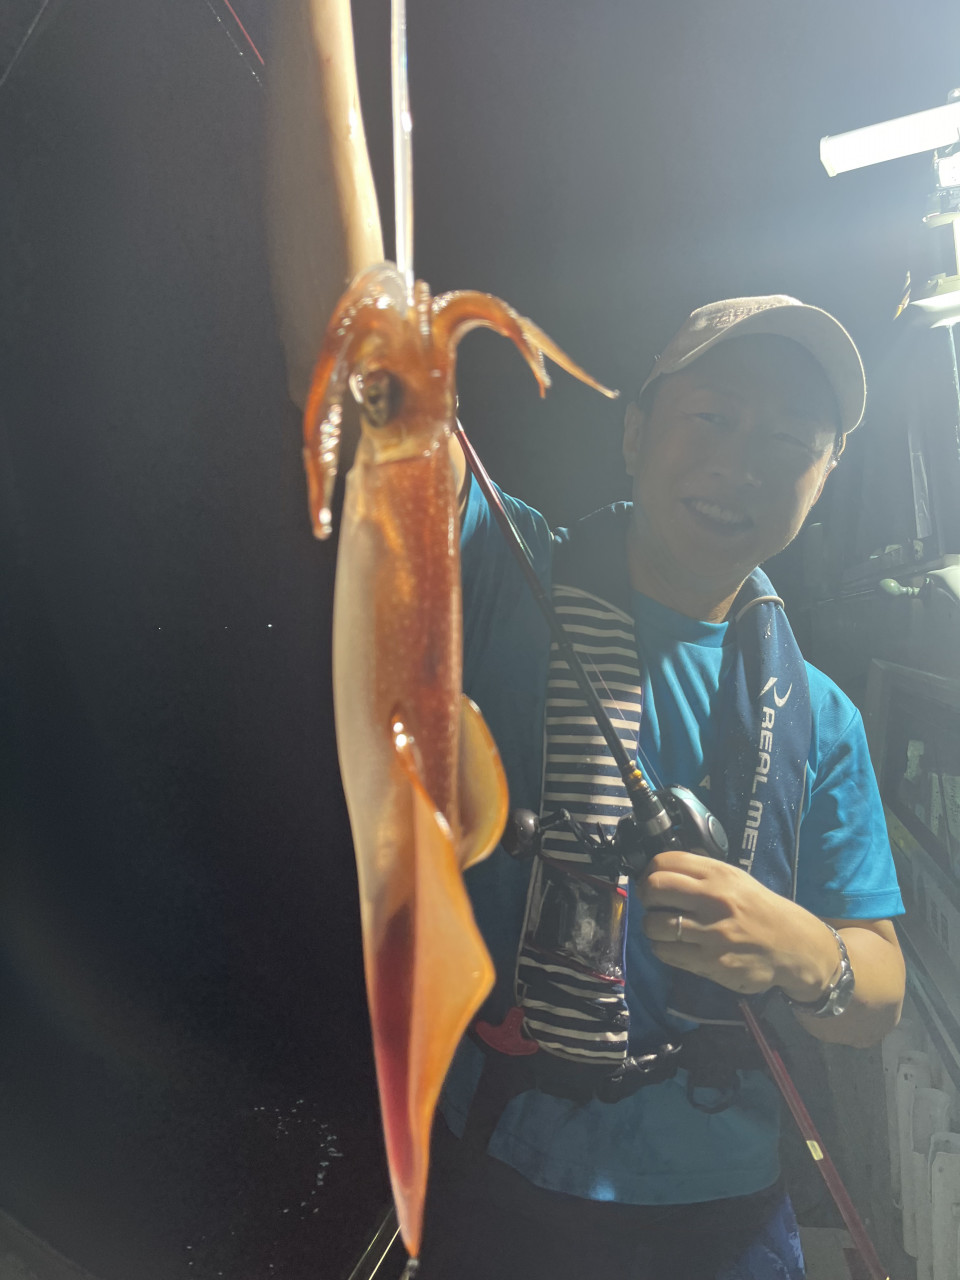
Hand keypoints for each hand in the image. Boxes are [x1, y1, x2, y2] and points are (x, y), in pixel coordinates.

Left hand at [638, 850, 839, 998]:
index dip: (649, 872)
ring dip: (651, 927)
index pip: (665, 862)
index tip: (651, 882)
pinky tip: (671, 946)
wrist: (793, 946)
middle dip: (646, 897)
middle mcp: (714, 899)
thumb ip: (702, 874)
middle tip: (653, 905)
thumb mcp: (736, 879)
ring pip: (654, 924)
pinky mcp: (710, 961)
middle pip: (654, 889)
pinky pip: (666, 952)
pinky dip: (661, 948)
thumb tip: (660, 871)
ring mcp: (712, 932)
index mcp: (719, 874)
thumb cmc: (759, 909)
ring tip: (661, 928)